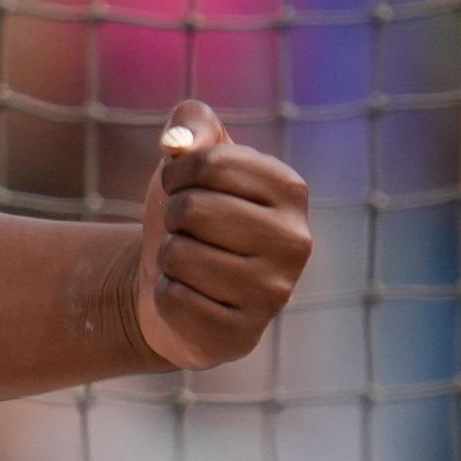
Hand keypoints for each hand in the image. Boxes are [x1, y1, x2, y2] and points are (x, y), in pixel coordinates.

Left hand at [131, 103, 311, 370]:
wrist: (169, 286)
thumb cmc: (187, 217)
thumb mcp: (187, 164)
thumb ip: (191, 126)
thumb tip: (177, 140)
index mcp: (290, 189)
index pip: (209, 161)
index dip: (176, 174)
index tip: (183, 188)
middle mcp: (295, 240)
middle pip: (192, 208)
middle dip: (172, 218)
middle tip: (186, 233)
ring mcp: (274, 292)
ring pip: (179, 255)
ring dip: (168, 259)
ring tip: (188, 266)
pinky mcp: (242, 334)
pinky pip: (173, 301)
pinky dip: (164, 297)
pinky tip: (188, 299)